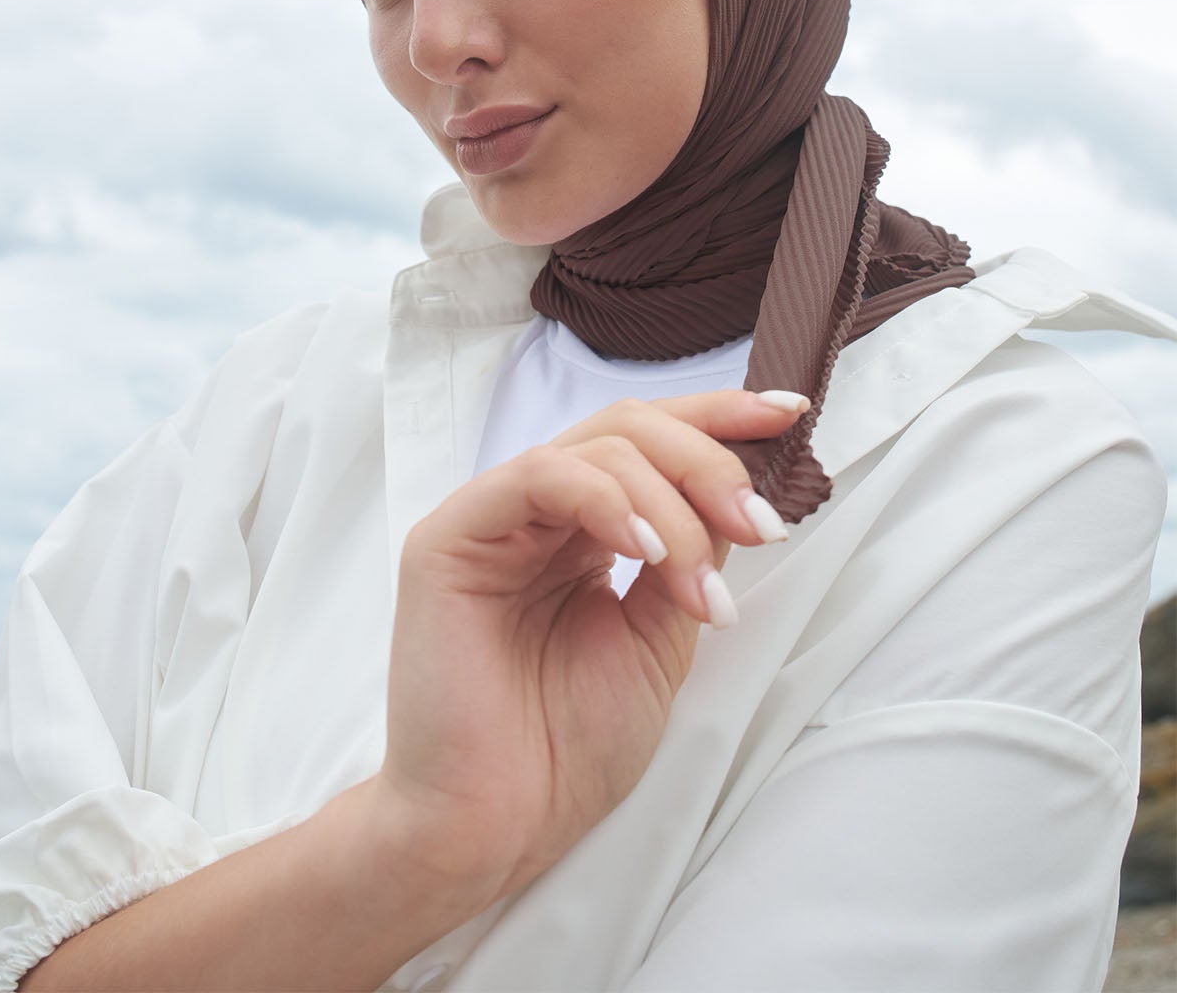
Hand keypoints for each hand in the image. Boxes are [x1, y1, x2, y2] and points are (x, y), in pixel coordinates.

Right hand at [373, 386, 807, 909]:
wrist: (492, 829)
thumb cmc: (565, 750)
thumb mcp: (659, 642)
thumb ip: (687, 561)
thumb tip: (735, 497)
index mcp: (583, 530)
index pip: (652, 441)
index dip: (722, 417)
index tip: (791, 414)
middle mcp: (538, 511)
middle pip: (633, 428)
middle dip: (711, 465)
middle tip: (761, 528)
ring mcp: (493, 517)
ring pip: (599, 445)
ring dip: (673, 504)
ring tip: (699, 588)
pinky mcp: (451, 535)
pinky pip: (540, 477)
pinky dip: (606, 500)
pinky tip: (644, 550)